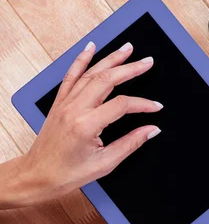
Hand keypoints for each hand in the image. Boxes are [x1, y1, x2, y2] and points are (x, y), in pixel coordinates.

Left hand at [6, 41, 161, 207]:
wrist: (37, 175)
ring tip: (127, 48)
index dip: (142, 104)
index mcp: (86, 125)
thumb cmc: (67, 173)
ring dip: (111, 58)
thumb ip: (131, 143)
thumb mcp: (105, 163)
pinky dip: (81, 59)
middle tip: (147, 62)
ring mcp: (65, 103)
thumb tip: (152, 130)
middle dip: (130, 68)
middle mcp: (74, 109)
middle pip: (106, 80)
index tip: (156, 107)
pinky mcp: (59, 102)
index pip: (121, 105)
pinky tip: (91, 48)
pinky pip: (71, 75)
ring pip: (90, 73)